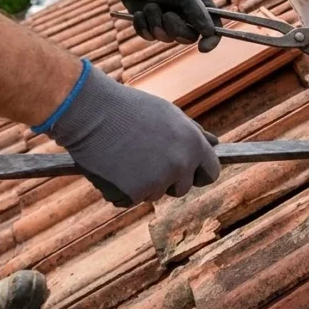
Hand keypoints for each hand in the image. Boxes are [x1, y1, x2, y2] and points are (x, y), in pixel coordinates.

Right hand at [46, 63, 220, 206]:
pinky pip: (128, 200)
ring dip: (140, 183)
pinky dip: (118, 189)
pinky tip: (110, 166)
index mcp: (193, 144)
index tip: (186, 172)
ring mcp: (158, 181)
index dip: (197, 173)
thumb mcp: (169, 114)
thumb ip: (193, 132)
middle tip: (144, 158)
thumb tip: (216, 143)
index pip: (211, 172)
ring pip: (154, 194)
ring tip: (123, 155)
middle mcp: (180, 165)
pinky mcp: (133, 194)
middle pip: (182, 188)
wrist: (91, 111)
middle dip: (167, 180)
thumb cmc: (129, 108)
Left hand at [99, 0, 221, 51]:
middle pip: (188, 38)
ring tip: (150, 6)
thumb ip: (197, 11)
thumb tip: (210, 32)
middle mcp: (186, 17)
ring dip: (156, 23)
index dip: (211, 40)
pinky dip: (143, 25)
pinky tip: (140, 12)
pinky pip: (149, 37)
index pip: (213, 29)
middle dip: (175, 28)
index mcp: (200, 7)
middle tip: (167, 14)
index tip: (202, 48)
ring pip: (166, 38)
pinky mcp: (150, 25)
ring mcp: (168, 22)